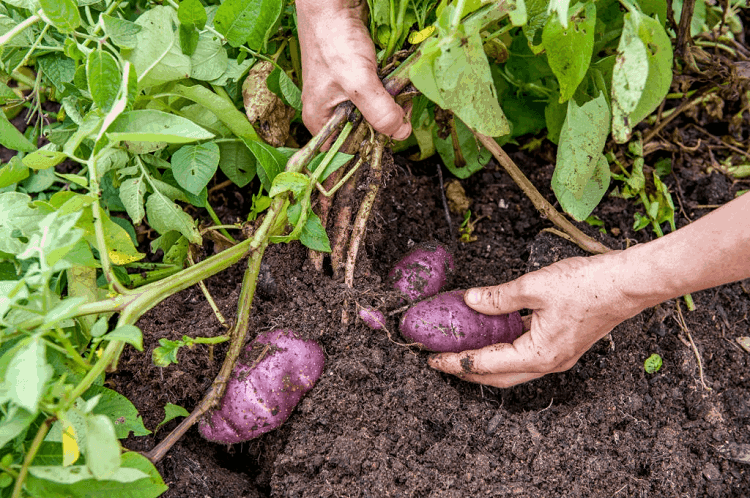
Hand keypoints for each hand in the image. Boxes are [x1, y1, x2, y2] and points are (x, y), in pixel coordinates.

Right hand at [296, 0, 411, 139]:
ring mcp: (342, 95)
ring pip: (373, 113)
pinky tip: (396, 82)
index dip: (371, 147)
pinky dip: (389, 91)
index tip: (392, 135)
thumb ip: (380, 112)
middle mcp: (329, 112)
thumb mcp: (359, 83)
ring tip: (400, 94)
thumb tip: (402, 133)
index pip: (347, 150)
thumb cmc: (335, 41)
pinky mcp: (356, 80)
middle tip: (402, 109)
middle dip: (385, 122)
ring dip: (390, 105)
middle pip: (363, 132)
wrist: (333, 3)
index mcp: (319, 121)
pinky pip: (376, 95)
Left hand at [428, 253, 644, 386]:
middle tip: (443, 362)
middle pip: (499, 377)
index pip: (486, 364)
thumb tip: (469, 301)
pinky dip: (506, 350)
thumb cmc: (588, 285)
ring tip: (463, 351)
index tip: (433, 360)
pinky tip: (494, 334)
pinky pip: (527, 356)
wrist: (630, 283)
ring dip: (487, 363)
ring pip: (514, 369)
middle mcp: (549, 364)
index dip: (456, 361)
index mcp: (538, 355)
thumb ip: (498, 298)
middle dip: (468, 372)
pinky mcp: (565, 346)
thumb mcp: (533, 287)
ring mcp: (559, 357)